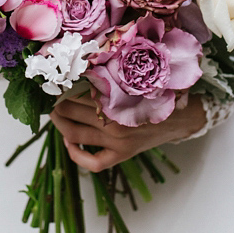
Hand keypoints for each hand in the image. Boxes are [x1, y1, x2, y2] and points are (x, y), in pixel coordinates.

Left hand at [50, 92, 206, 172]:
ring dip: (59, 124)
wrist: (182, 117)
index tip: (56, 82)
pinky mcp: (121, 155)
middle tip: (51, 97)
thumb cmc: (156, 93)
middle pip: (70, 112)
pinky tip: (70, 144)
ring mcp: (117, 142)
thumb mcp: (134, 80)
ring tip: (56, 115)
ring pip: (74, 134)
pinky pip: (92, 163)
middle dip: (56, 104)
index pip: (76, 92)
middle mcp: (114, 122)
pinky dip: (76, 155)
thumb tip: (79, 69)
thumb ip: (110, 78)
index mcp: (117, 98)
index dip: (61, 87)